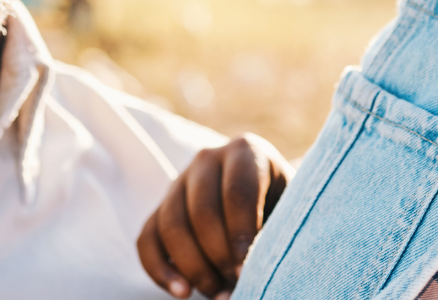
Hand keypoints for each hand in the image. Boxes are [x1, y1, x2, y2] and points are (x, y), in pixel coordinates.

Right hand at [138, 134, 292, 298]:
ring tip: (219, 293)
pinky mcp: (160, 208)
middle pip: (202, 210)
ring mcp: (180, 181)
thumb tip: (260, 265)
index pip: (237, 191)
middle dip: (219, 256)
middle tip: (238, 284)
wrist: (264, 199)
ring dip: (194, 268)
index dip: (242, 234)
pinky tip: (183, 293)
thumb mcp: (290, 207)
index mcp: (245, 151)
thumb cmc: (284, 207)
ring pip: (172, 225)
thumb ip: (277, 227)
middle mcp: (208, 158)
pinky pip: (147, 239)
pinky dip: (160, 270)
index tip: (249, 269)